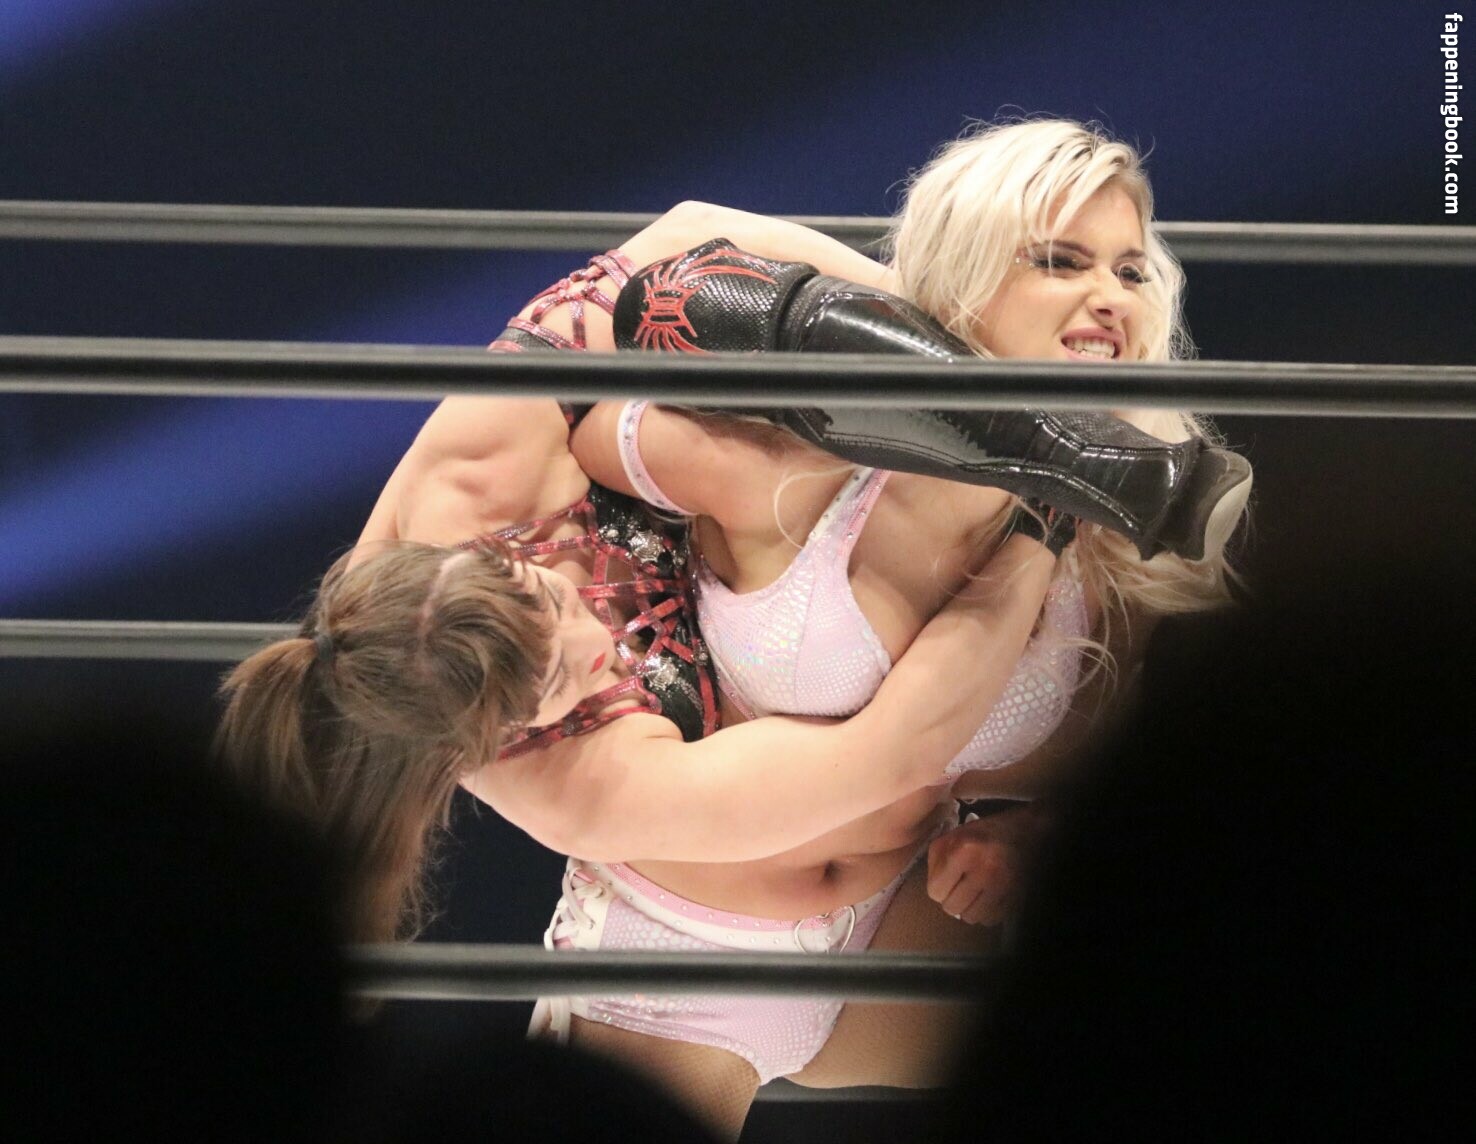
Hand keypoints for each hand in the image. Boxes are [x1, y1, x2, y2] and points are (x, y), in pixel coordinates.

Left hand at [926, 803, 1044, 925]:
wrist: (1027, 831)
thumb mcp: (953, 836)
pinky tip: (988, 897)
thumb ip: (936, 861)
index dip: (937, 888)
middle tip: (959, 888)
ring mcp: (1003, 885)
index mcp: (964, 850)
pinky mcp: (1017, 896)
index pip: (936, 891)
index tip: (945, 881)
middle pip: (953, 908)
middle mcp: (984, 870)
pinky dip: (987, 912)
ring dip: (969, 908)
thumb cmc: (985, 833)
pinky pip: (992, 919)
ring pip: (972, 918)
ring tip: (974, 894)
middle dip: (952, 899)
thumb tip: (935, 890)